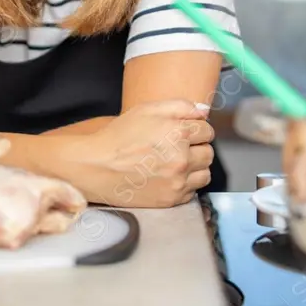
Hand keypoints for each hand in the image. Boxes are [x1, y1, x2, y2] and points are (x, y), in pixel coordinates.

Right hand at [76, 99, 214, 207]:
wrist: (97, 167)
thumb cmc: (120, 136)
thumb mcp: (147, 110)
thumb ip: (180, 106)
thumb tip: (204, 111)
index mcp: (178, 133)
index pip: (207, 130)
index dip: (196, 129)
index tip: (184, 132)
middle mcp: (182, 159)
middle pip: (209, 152)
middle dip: (197, 148)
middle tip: (178, 147)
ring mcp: (178, 182)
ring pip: (205, 173)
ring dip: (196, 167)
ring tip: (176, 163)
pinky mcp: (171, 199)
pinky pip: (193, 191)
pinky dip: (186, 184)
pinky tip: (170, 177)